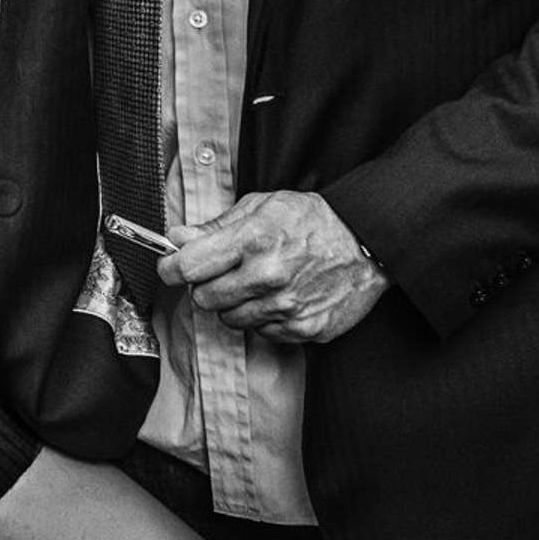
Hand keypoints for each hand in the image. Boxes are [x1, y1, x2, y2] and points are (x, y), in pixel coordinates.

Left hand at [161, 190, 388, 343]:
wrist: (367, 241)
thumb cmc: (311, 220)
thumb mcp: (260, 207)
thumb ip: (215, 227)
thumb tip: (176, 238)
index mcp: (251, 240)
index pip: (187, 266)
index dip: (171, 267)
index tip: (170, 266)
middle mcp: (267, 276)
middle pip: (203, 298)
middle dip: (205, 286)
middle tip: (222, 273)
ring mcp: (287, 306)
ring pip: (230, 320)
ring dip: (234, 304)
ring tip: (255, 284)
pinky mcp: (305, 328)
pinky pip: (262, 332)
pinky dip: (264, 318)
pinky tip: (280, 297)